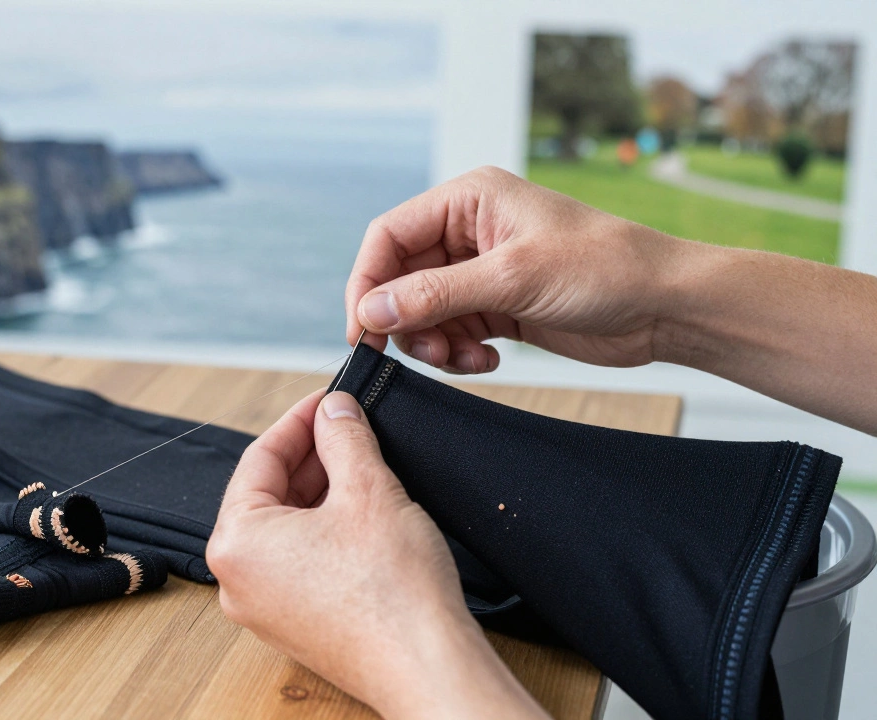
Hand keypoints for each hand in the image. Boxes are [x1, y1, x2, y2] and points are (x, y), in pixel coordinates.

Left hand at [208, 390, 547, 719]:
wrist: (428, 667)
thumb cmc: (393, 594)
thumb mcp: (369, 489)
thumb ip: (344, 438)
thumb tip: (335, 410)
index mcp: (236, 544)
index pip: (259, 458)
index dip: (300, 420)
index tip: (329, 400)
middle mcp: (238, 580)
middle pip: (269, 493)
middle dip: (313, 456)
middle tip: (351, 426)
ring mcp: (265, 607)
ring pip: (287, 527)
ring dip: (323, 490)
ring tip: (364, 464)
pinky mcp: (296, 624)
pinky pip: (301, 560)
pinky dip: (327, 529)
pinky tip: (364, 510)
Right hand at [344, 166, 682, 372]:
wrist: (665, 307)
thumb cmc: (604, 268)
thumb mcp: (512, 278)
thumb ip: (434, 295)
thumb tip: (369, 313)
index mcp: (468, 200)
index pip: (389, 236)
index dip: (368, 282)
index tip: (362, 330)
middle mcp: (468, 231)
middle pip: (400, 279)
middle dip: (406, 322)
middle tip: (426, 354)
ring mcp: (482, 271)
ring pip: (422, 312)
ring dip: (433, 343)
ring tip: (467, 359)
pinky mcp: (498, 307)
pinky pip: (451, 333)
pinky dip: (459, 353)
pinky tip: (489, 360)